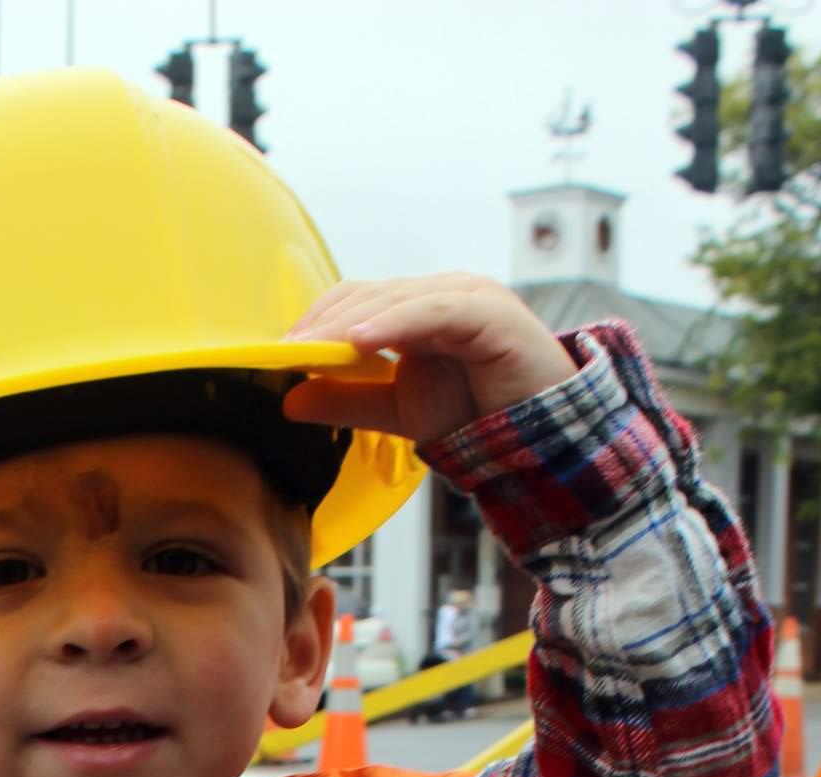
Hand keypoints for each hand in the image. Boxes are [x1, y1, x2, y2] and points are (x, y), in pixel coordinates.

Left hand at [282, 274, 575, 448]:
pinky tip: (359, 340)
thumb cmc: (479, 417)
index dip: (314, 324)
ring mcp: (466, 296)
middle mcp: (440, 293)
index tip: (276, 355)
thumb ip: (348, 401)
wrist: (544, 440)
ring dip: (346, 324)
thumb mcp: (399, 413)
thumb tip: (291, 399)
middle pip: (367, 295)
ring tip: (307, 349)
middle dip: (320, 325)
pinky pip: (433, 311)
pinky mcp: (488, 312)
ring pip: (394, 299)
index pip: (354, 302)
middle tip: (280, 354)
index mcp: (418, 309)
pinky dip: (393, 322)